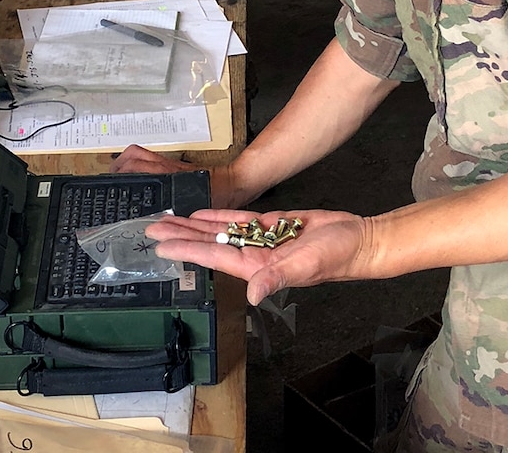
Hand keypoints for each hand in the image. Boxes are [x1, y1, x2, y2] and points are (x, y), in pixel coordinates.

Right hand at [111, 144, 234, 206]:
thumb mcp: (194, 206)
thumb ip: (175, 214)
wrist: (234, 183)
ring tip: (117, 179)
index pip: (136, 164)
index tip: (109, 182)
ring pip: (139, 154)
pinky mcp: (172, 166)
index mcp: (168, 174)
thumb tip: (156, 223)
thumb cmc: (219, 194)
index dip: (120, 171)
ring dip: (125, 163)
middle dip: (118, 164)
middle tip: (110, 179)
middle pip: (134, 155)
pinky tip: (135, 181)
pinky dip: (137, 166)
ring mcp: (168, 164)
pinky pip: (149, 159)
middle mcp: (165, 166)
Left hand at [146, 207, 368, 304]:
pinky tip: (200, 214)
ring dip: (194, 225)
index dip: (186, 251)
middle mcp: (253, 254)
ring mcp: (260, 239)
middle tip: (152, 228)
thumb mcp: (305, 266)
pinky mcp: (271, 224)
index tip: (161, 247)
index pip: (213, 258)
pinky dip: (218, 216)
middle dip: (180, 236)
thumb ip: (278, 278)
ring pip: (219, 231)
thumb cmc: (335, 257)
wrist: (356, 239)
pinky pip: (238, 220)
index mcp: (257, 267)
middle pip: (209, 244)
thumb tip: (253, 294)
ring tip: (168, 218)